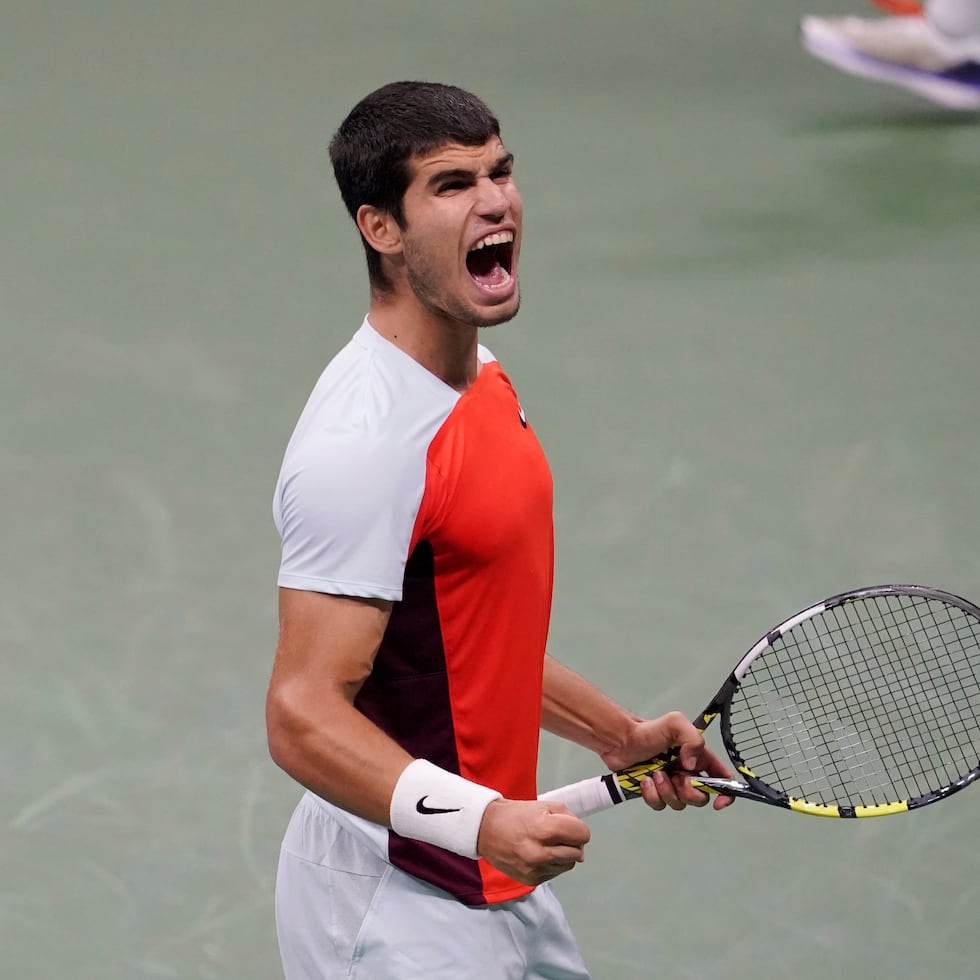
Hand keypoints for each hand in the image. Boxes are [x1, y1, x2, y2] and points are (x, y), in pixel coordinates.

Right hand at [476, 798, 590, 885]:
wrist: (485, 830)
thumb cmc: (515, 815)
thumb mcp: (544, 805)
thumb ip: (568, 817)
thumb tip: (581, 838)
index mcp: (545, 829)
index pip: (582, 835)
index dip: (578, 828)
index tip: (570, 826)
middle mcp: (541, 853)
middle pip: (578, 852)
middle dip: (573, 842)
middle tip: (558, 835)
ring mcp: (536, 869)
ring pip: (569, 864)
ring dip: (564, 854)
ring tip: (547, 844)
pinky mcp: (531, 880)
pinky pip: (555, 873)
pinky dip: (552, 864)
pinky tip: (539, 853)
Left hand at [600, 711, 734, 811]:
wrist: (620, 740)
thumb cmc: (648, 731)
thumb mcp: (675, 723)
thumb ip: (692, 739)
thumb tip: (692, 766)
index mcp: (698, 758)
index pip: (722, 779)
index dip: (726, 793)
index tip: (719, 801)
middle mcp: (687, 773)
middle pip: (701, 797)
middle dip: (689, 792)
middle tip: (675, 777)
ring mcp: (670, 784)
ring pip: (679, 803)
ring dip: (667, 791)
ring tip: (655, 774)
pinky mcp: (654, 793)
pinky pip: (660, 805)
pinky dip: (652, 796)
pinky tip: (645, 781)